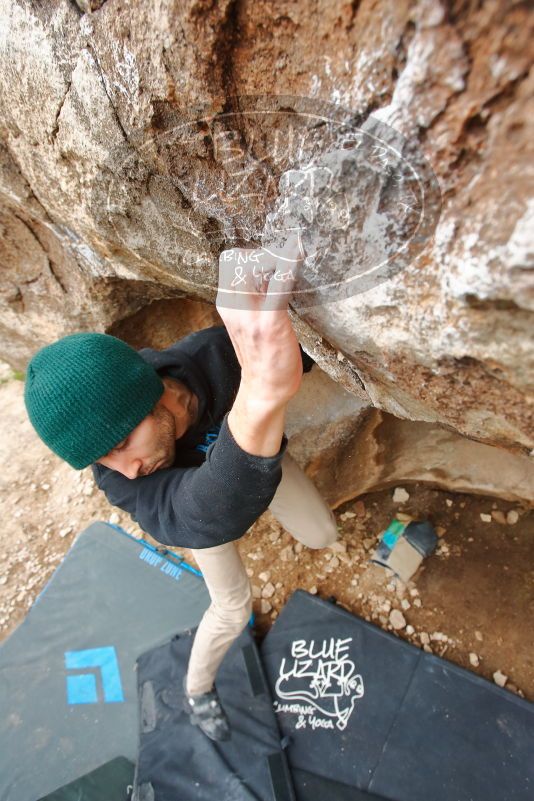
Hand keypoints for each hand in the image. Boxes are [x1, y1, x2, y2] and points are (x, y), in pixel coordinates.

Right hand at [216, 233, 303, 403]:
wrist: (265, 390)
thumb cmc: (264, 356)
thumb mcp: (250, 322)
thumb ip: (255, 298)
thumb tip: (271, 272)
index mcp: (227, 305)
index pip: (229, 262)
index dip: (251, 254)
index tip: (274, 261)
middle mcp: (233, 307)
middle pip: (235, 257)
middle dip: (261, 252)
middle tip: (284, 263)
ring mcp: (250, 314)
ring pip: (254, 265)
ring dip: (277, 256)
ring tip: (294, 262)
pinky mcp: (270, 322)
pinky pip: (279, 283)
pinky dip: (289, 264)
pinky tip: (299, 254)